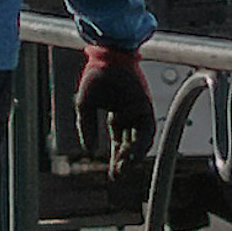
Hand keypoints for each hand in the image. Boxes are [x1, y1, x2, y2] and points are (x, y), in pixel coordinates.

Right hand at [74, 40, 152, 165]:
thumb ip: (86, 127)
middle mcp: (132, 115)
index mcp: (118, 115)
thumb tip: (88, 150)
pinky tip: (129, 152)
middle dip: (125, 161)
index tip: (112, 175)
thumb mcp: (85, 106)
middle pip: (132, 144)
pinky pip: (146, 128)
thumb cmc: (95, 75)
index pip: (120, 143)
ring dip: (134, 154)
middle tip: (117, 175)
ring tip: (123, 166)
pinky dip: (140, 141)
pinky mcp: (146, 104)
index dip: (115, 159)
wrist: (106, 54)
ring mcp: (140, 109)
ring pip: (142, 139)